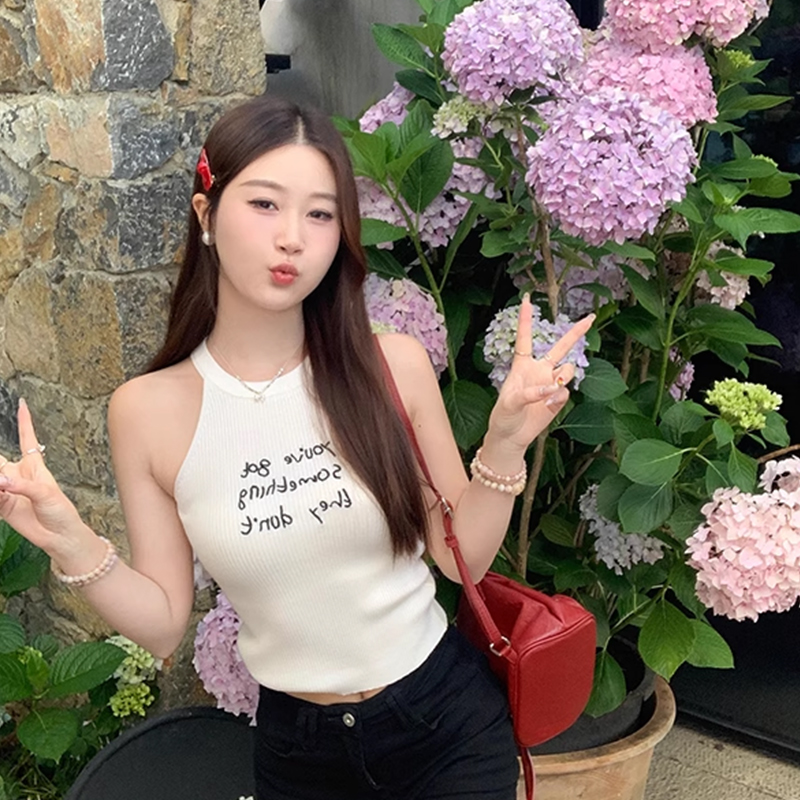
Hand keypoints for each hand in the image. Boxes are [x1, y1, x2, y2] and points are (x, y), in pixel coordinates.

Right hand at [0, 399, 86, 556]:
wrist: (59, 535)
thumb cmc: (60, 511)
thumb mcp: (46, 494)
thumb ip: (23, 487)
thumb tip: (1, 481)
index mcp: (35, 466)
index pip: (28, 439)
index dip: (24, 421)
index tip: (22, 404)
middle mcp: (19, 474)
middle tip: (0, 471)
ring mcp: (8, 489)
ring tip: (2, 486)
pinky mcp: (2, 504)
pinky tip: (1, 492)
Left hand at [487, 295, 593, 450]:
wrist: (511, 437)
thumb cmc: (503, 416)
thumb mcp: (508, 403)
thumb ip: (528, 393)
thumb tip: (551, 388)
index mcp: (522, 365)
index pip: (525, 337)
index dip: (526, 319)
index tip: (526, 298)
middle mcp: (539, 370)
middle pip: (560, 346)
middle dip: (576, 332)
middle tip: (590, 317)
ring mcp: (550, 384)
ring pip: (568, 369)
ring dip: (564, 376)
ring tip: (552, 389)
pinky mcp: (558, 399)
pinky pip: (566, 391)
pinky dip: (559, 396)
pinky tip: (548, 405)